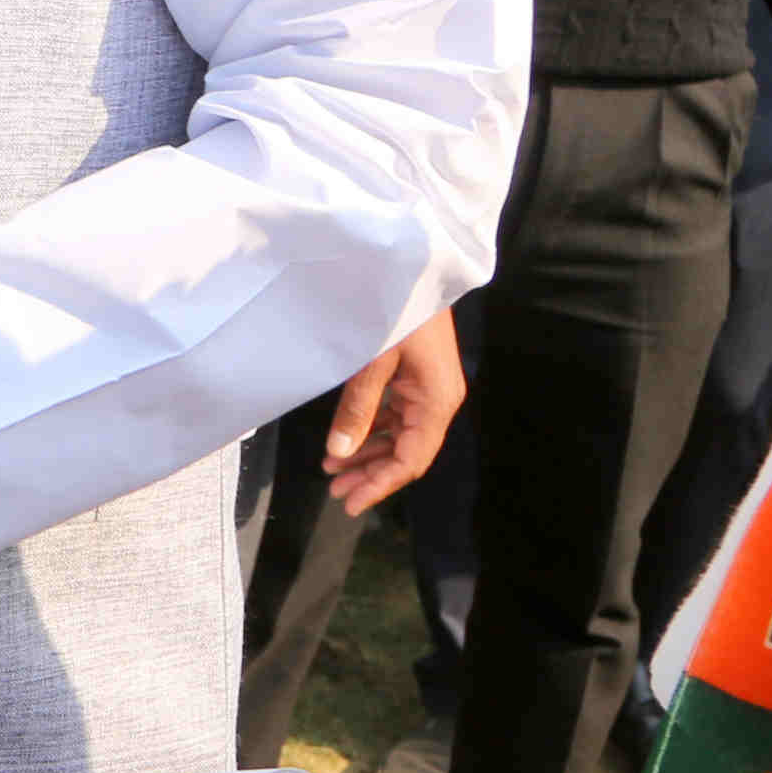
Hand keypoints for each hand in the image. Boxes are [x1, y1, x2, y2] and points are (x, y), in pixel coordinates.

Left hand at [326, 310, 463, 516]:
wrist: (414, 268)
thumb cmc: (396, 311)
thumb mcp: (373, 361)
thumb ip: (358, 408)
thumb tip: (340, 451)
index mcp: (438, 402)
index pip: (411, 459)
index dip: (381, 485)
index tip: (352, 503)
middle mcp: (438, 401)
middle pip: (406, 452)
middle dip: (371, 474)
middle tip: (334, 491)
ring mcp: (427, 389)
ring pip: (399, 435)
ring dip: (368, 453)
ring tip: (332, 470)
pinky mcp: (415, 377)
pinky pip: (394, 414)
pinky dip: (370, 429)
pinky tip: (345, 441)